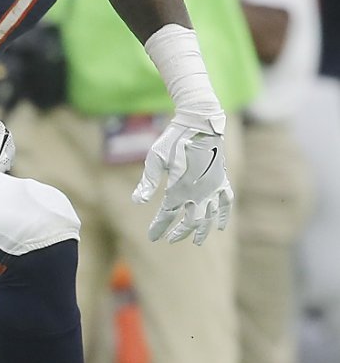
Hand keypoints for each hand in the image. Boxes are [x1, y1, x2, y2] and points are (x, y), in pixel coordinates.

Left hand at [132, 116, 232, 244]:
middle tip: (169, 239)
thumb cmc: (173, 139)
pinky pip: (226, 203)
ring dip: (202, 230)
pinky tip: (221, 226)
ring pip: (209, 216)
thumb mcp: (155, 158)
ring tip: (196, 241)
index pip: (167, 215)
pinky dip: (223, 215)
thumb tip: (136, 201)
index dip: (159, 227)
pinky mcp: (222, 179)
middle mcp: (199, 191)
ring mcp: (213, 187)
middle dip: (179, 232)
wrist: (200, 122)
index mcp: (180, 187)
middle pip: (190, 220)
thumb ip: (148, 182)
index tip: (152, 237)